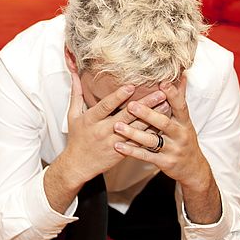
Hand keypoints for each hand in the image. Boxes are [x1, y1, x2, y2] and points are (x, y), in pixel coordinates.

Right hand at [43, 73, 168, 213]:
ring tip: (167, 106)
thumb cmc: (76, 138)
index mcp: (91, 119)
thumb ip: (76, 94)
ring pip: (136, 129)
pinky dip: (151, 133)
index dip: (118, 96)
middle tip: (160, 94)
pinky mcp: (122, 152)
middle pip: (126, 116)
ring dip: (152, 117)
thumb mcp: (73, 115)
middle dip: (144, 104)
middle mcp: (103, 130)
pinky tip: (162, 125)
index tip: (131, 86)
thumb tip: (75, 74)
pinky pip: (139, 142)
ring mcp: (114, 142)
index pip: (106, 106)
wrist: (78, 165)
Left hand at [112, 74, 211, 190]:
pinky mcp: (164, 163)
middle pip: (163, 123)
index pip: (180, 106)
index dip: (172, 94)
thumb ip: (179, 98)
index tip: (162, 83)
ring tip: (117, 126)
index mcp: (184, 122)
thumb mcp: (185, 120)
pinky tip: (117, 145)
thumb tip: (181, 74)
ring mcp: (172, 150)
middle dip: (147, 114)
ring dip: (133, 133)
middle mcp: (180, 135)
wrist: (193, 169)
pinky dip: (131, 151)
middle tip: (131, 105)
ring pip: (151, 140)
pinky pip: (146, 156)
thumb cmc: (184, 138)